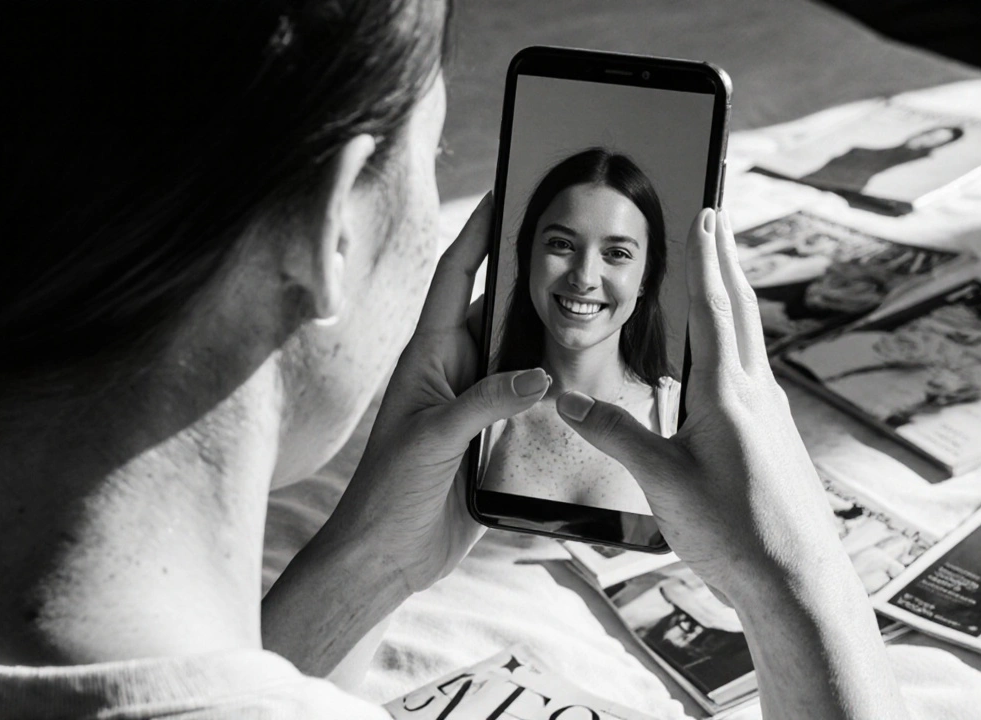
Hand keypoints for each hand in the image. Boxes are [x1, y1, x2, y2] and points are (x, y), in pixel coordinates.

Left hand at [331, 193, 549, 592]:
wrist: (387, 554)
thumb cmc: (389, 491)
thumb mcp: (434, 438)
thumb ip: (484, 402)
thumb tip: (539, 375)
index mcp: (428, 356)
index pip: (455, 279)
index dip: (477, 234)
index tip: (503, 195)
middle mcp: (454, 372)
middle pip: (497, 312)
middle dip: (530, 280)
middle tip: (572, 250)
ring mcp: (475, 405)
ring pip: (520, 357)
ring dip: (549, 338)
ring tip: (593, 310)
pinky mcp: (493, 439)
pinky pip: (531, 403)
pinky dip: (556, 391)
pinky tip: (586, 384)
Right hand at [555, 208, 841, 600]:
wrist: (796, 580)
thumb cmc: (734, 532)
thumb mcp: (661, 481)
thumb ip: (614, 434)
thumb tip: (566, 401)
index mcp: (727, 393)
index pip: (712, 307)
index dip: (705, 256)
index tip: (706, 211)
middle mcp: (756, 393)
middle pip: (741, 309)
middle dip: (725, 259)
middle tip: (718, 218)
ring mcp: (771, 416)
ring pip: (750, 340)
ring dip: (733, 297)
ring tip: (721, 274)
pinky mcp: (774, 439)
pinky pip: (752, 372)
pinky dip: (736, 342)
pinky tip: (726, 362)